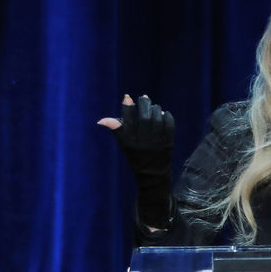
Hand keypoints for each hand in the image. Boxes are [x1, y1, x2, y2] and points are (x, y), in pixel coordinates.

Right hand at [99, 94, 175, 227]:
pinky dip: (167, 116)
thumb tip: (101, 120)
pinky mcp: (168, 142)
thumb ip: (116, 130)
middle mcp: (143, 141)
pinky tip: (163, 114)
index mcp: (130, 141)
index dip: (127, 107)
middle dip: (144, 104)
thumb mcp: (124, 145)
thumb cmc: (136, 156)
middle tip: (144, 98)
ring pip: (157, 119)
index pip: (128, 120)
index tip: (127, 97)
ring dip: (156, 109)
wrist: (153, 174)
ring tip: (154, 107)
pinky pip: (169, 124)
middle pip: (144, 117)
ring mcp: (156, 142)